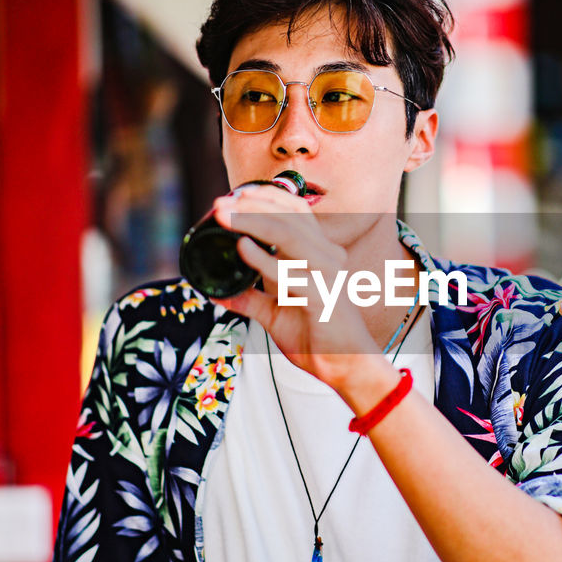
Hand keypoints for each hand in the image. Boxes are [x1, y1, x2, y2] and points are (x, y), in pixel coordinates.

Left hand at [211, 184, 381, 387]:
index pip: (296, 211)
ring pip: (291, 235)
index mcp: (319, 254)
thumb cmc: (317, 337)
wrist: (345, 366)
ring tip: (224, 217)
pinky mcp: (324, 297)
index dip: (266, 197)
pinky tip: (243, 248)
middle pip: (290, 216)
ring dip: (253, 221)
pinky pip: (292, 273)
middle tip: (219, 204)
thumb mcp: (274, 314)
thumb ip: (249, 299)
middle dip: (252, 204)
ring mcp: (327, 275)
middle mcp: (327, 257)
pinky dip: (265, 259)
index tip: (234, 196)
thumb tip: (216, 292)